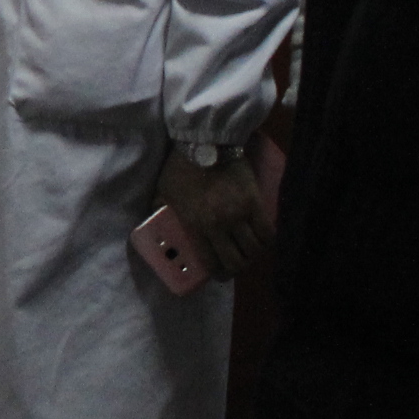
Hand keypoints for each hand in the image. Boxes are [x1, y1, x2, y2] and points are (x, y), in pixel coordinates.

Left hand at [157, 145, 271, 280]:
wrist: (205, 142)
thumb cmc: (180, 167)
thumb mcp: (162, 191)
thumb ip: (158, 209)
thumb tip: (151, 221)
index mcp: (195, 225)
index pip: (211, 261)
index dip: (218, 274)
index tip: (219, 275)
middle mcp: (219, 225)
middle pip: (236, 261)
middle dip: (237, 269)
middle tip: (235, 266)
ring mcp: (239, 214)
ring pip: (254, 249)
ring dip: (253, 255)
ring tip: (249, 253)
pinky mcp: (255, 203)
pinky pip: (267, 231)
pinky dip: (267, 240)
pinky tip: (263, 240)